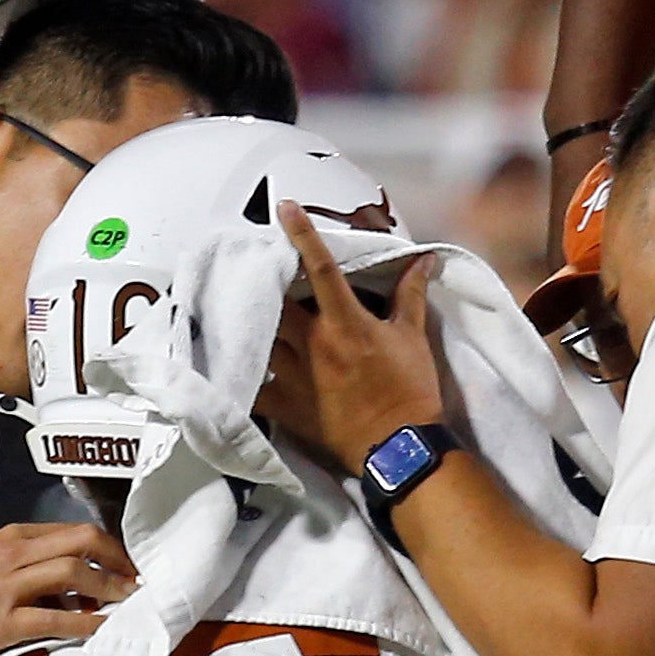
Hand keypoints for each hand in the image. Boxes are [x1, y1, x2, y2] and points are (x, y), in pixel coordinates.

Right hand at [0, 518, 135, 655]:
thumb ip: (17, 564)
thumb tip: (58, 578)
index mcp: (9, 538)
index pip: (71, 530)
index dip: (107, 546)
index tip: (126, 564)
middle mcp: (11, 554)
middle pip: (81, 541)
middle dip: (118, 560)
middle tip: (139, 581)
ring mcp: (6, 586)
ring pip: (73, 573)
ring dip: (110, 589)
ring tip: (129, 604)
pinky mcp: (1, 621)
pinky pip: (55, 617)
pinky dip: (86, 623)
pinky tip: (103, 631)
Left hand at [260, 206, 448, 469]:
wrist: (400, 446)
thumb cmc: (410, 391)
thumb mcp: (413, 338)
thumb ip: (410, 295)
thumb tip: (422, 260)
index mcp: (347, 323)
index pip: (321, 269)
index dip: (302, 235)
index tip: (284, 208)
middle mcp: (315, 344)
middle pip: (275, 301)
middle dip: (263, 284)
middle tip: (254, 270)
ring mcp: (297, 376)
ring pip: (259, 339)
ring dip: (251, 325)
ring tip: (236, 310)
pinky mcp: (288, 407)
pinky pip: (254, 387)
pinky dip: (243, 375)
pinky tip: (232, 366)